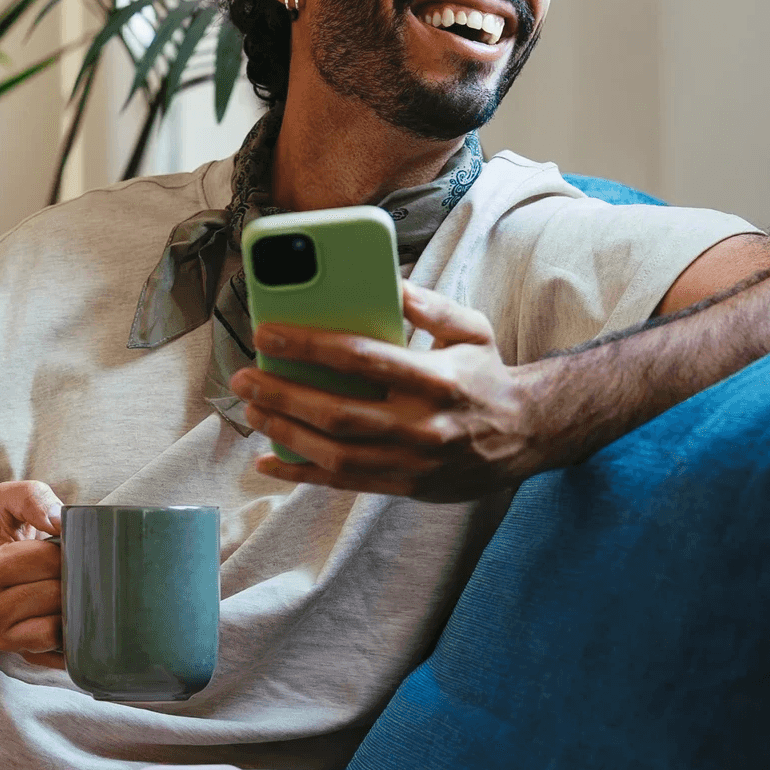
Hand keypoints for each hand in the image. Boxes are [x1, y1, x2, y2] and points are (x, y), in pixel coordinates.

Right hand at [0, 480, 65, 668]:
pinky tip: (72, 615)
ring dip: (73, 605)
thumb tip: (57, 521)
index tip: (64, 544)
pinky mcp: (22, 655)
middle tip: (76, 566)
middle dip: (72, 577)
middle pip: (53, 594)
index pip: (43, 560)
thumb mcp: (12, 501)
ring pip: (56, 625)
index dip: (64, 549)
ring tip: (70, 587)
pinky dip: (71, 633)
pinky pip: (58, 649)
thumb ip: (31, 498)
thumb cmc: (11, 533)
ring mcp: (0, 637)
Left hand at [229, 281, 549, 500]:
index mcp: (436, 379)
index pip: (362, 359)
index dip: (310, 345)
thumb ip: (429, 305)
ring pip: (335, 454)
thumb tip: (385, 282)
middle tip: (243, 375)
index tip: (268, 331)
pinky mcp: (403, 487)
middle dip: (283, 393)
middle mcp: (422, 426)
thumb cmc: (486, 375)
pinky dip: (299, 475)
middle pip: (339, 412)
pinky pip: (342, 485)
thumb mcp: (471, 329)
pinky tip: (266, 461)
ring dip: (285, 432)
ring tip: (250, 408)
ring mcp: (411, 464)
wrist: (526, 437)